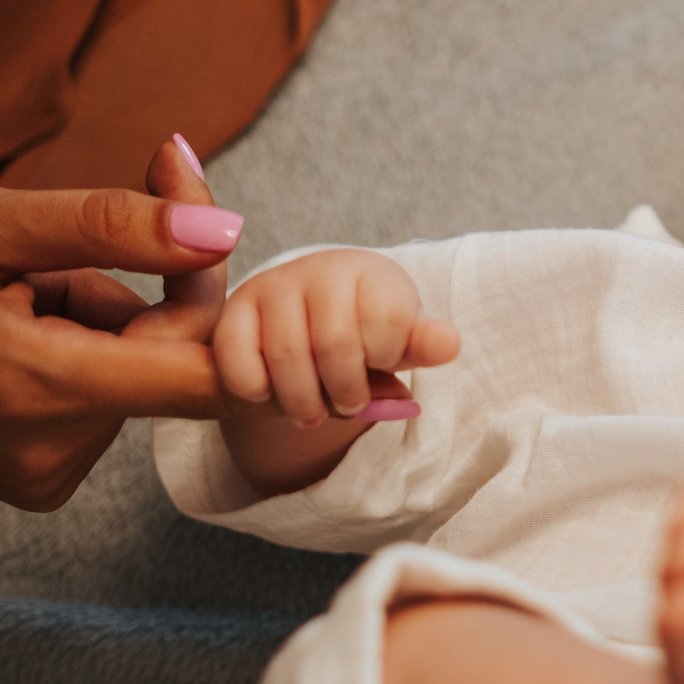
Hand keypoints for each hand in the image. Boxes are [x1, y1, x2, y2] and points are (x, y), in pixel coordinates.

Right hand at [0, 140, 245, 509]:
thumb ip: (112, 227)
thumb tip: (225, 233)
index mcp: (41, 388)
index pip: (209, 378)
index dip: (227, 300)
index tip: (196, 227)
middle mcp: (52, 452)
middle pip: (173, 364)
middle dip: (146, 287)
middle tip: (63, 238)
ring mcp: (43, 476)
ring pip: (133, 375)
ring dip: (100, 319)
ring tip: (11, 295)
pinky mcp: (35, 483)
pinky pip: (99, 401)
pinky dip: (77, 355)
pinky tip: (8, 334)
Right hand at [214, 247, 460, 495]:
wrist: (305, 312)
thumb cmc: (361, 331)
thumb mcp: (398, 339)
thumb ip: (423, 345)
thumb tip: (448, 345)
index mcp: (371, 272)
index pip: (389, 321)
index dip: (387, 358)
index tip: (384, 364)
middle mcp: (320, 268)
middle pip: (336, 345)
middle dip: (346, 392)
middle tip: (350, 405)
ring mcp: (274, 286)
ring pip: (288, 357)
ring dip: (303, 402)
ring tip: (313, 414)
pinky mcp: (235, 309)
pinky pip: (240, 361)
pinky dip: (256, 390)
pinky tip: (270, 393)